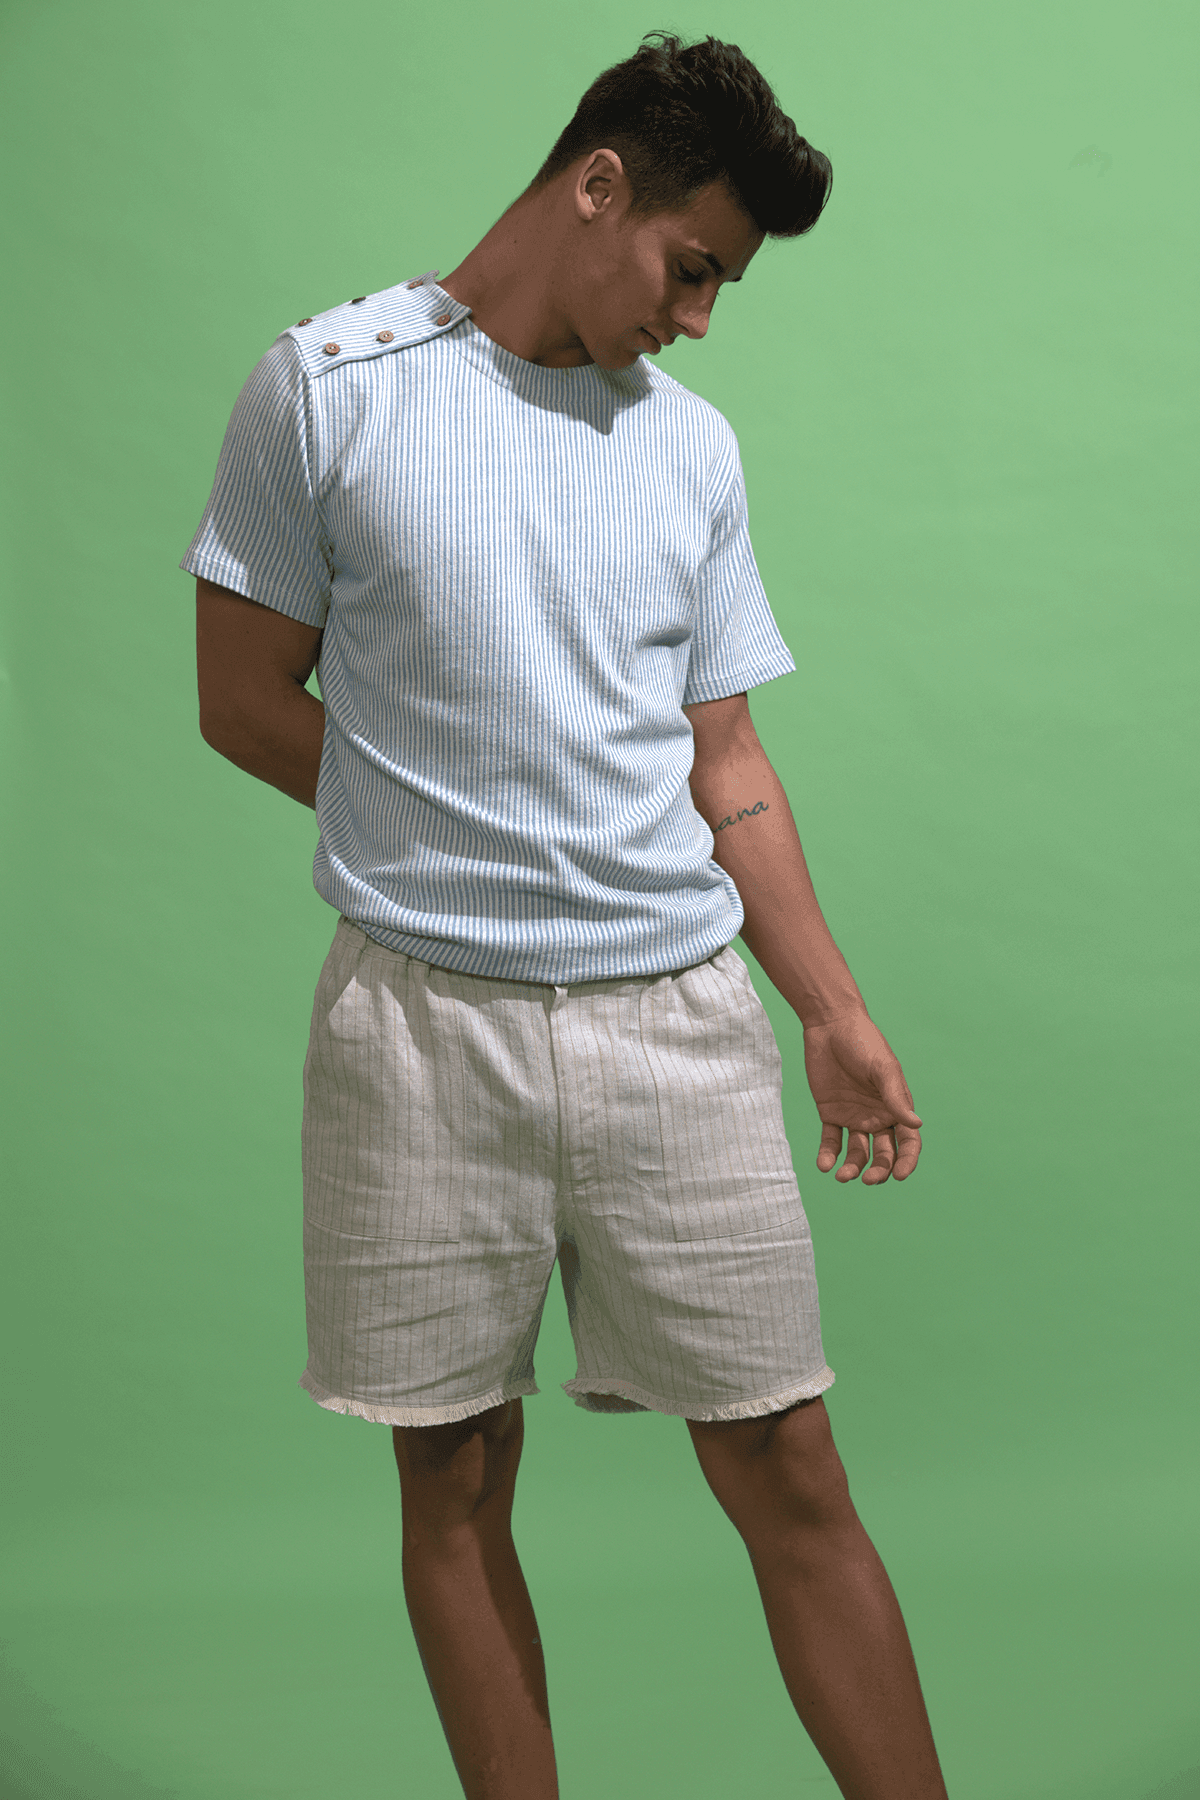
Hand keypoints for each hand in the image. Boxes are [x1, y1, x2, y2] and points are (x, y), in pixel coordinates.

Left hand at [802, 1012, 921, 1183]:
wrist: (830, 1025)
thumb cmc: (864, 1042)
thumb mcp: (883, 1069)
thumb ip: (896, 1097)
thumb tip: (916, 1124)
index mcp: (896, 1107)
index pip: (908, 1142)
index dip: (907, 1161)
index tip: (900, 1175)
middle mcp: (877, 1116)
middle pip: (883, 1153)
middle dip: (879, 1169)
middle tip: (868, 1180)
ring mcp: (854, 1117)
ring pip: (857, 1152)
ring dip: (852, 1167)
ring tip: (842, 1175)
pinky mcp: (831, 1113)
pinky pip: (831, 1141)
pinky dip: (828, 1155)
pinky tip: (824, 1165)